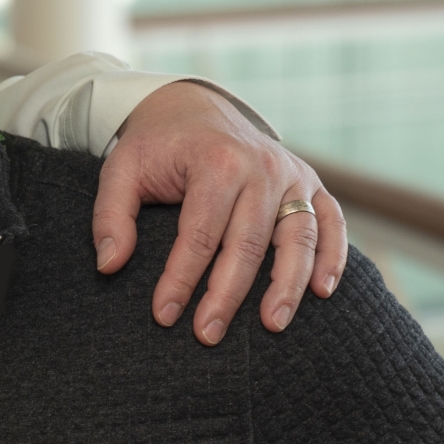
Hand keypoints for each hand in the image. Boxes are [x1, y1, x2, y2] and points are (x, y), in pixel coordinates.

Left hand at [97, 82, 346, 343]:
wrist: (195, 107)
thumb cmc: (157, 147)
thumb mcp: (120, 170)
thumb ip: (111, 216)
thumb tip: (109, 265)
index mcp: (215, 161)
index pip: (199, 234)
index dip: (181, 279)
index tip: (163, 315)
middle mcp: (261, 167)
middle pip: (247, 243)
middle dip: (226, 295)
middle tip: (208, 335)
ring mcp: (291, 175)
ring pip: (298, 237)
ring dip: (288, 285)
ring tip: (272, 325)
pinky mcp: (311, 183)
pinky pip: (331, 222)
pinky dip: (334, 256)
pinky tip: (323, 292)